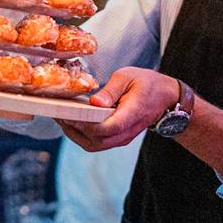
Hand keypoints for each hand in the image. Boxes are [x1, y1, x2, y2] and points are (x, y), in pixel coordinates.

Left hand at [55, 68, 179, 151]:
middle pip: (96, 139)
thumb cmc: (147, 84)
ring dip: (74, 134)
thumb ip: (110, 90)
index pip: (109, 127)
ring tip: (60, 117)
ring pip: (93, 145)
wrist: (165, 99)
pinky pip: (95, 143)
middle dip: (74, 127)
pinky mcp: (116, 139)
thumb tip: (93, 102)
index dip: (88, 123)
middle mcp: (126, 131)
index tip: (70, 113)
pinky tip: (70, 121)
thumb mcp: (128, 77)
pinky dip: (80, 135)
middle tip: (57, 112)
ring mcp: (122, 138)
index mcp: (132, 113)